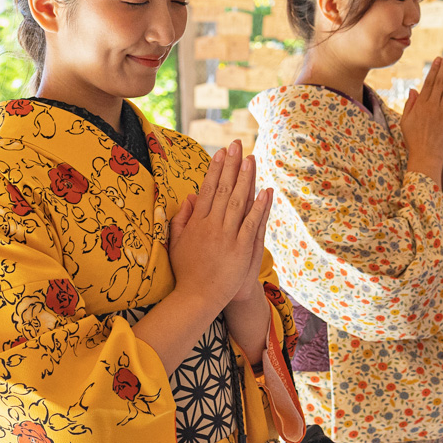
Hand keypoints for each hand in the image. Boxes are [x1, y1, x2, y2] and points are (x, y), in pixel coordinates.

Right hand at [169, 140, 272, 312]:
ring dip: (246, 179)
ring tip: (252, 159)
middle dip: (231, 165)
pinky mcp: (241, 248)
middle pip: (223, 189)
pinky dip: (259, 207)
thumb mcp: (177, 243)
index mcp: (197, 222)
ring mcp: (227, 236)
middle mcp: (212, 225)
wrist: (196, 297)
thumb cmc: (186, 271)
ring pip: (238, 201)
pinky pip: (251, 223)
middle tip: (238, 145)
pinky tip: (265, 191)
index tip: (221, 153)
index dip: (215, 169)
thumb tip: (189, 197)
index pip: (207, 189)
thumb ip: (182, 219)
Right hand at [401, 50, 442, 180]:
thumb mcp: (406, 121)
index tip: (439, 58)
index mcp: (421, 105)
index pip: (429, 82)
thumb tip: (414, 89)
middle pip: (441, 81)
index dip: (435, 69)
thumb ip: (410, 104)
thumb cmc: (414, 140)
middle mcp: (432, 106)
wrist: (426, 156)